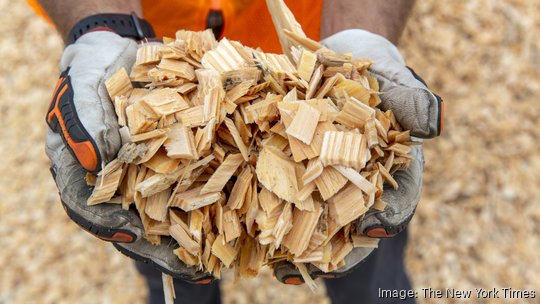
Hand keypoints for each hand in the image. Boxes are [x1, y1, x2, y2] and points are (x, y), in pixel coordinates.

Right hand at [45, 31, 211, 282]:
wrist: (118, 54)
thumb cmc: (90, 75)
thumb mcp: (78, 91)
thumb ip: (81, 124)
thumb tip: (94, 161)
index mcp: (88, 177)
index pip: (95, 212)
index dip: (113, 228)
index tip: (135, 238)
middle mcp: (121, 185)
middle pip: (139, 224)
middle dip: (165, 249)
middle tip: (193, 270)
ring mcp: (149, 176)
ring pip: (169, 213)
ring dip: (193, 236)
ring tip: (218, 259)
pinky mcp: (176, 162)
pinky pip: (192, 185)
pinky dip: (209, 202)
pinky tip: (232, 215)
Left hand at [274, 29, 442, 283]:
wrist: (342, 60)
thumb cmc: (377, 78)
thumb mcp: (398, 85)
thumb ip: (414, 103)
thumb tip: (434, 122)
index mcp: (384, 174)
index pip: (391, 204)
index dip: (386, 219)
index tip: (373, 230)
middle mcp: (352, 187)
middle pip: (348, 227)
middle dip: (335, 253)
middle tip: (319, 270)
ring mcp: (319, 183)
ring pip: (311, 223)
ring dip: (296, 249)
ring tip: (280, 267)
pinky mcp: (288, 172)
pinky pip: (278, 199)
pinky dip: (267, 217)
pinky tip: (249, 233)